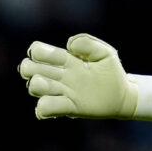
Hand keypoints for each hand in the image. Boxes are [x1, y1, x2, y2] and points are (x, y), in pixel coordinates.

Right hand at [19, 33, 138, 119]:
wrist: (123, 95)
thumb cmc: (111, 72)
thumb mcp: (105, 52)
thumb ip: (87, 42)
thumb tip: (68, 45)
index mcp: (64, 59)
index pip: (37, 51)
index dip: (39, 51)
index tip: (59, 56)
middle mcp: (58, 76)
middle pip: (27, 68)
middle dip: (32, 68)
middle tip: (56, 72)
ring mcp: (61, 92)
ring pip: (34, 87)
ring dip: (39, 85)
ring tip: (59, 87)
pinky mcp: (68, 108)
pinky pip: (44, 108)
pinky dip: (44, 107)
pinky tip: (62, 102)